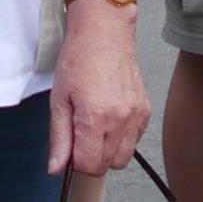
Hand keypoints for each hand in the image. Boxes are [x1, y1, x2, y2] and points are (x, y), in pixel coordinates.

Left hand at [50, 0, 149, 177]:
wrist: (104, 33)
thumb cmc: (79, 59)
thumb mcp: (59, 100)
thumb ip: (59, 138)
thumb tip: (57, 168)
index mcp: (96, 117)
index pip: (89, 165)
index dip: (75, 162)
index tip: (70, 149)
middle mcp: (121, 119)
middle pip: (107, 165)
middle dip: (91, 158)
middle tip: (80, 136)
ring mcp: (136, 115)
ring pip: (124, 157)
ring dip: (108, 151)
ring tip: (96, 128)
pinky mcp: (145, 110)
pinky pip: (135, 141)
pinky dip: (122, 138)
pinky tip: (110, 119)